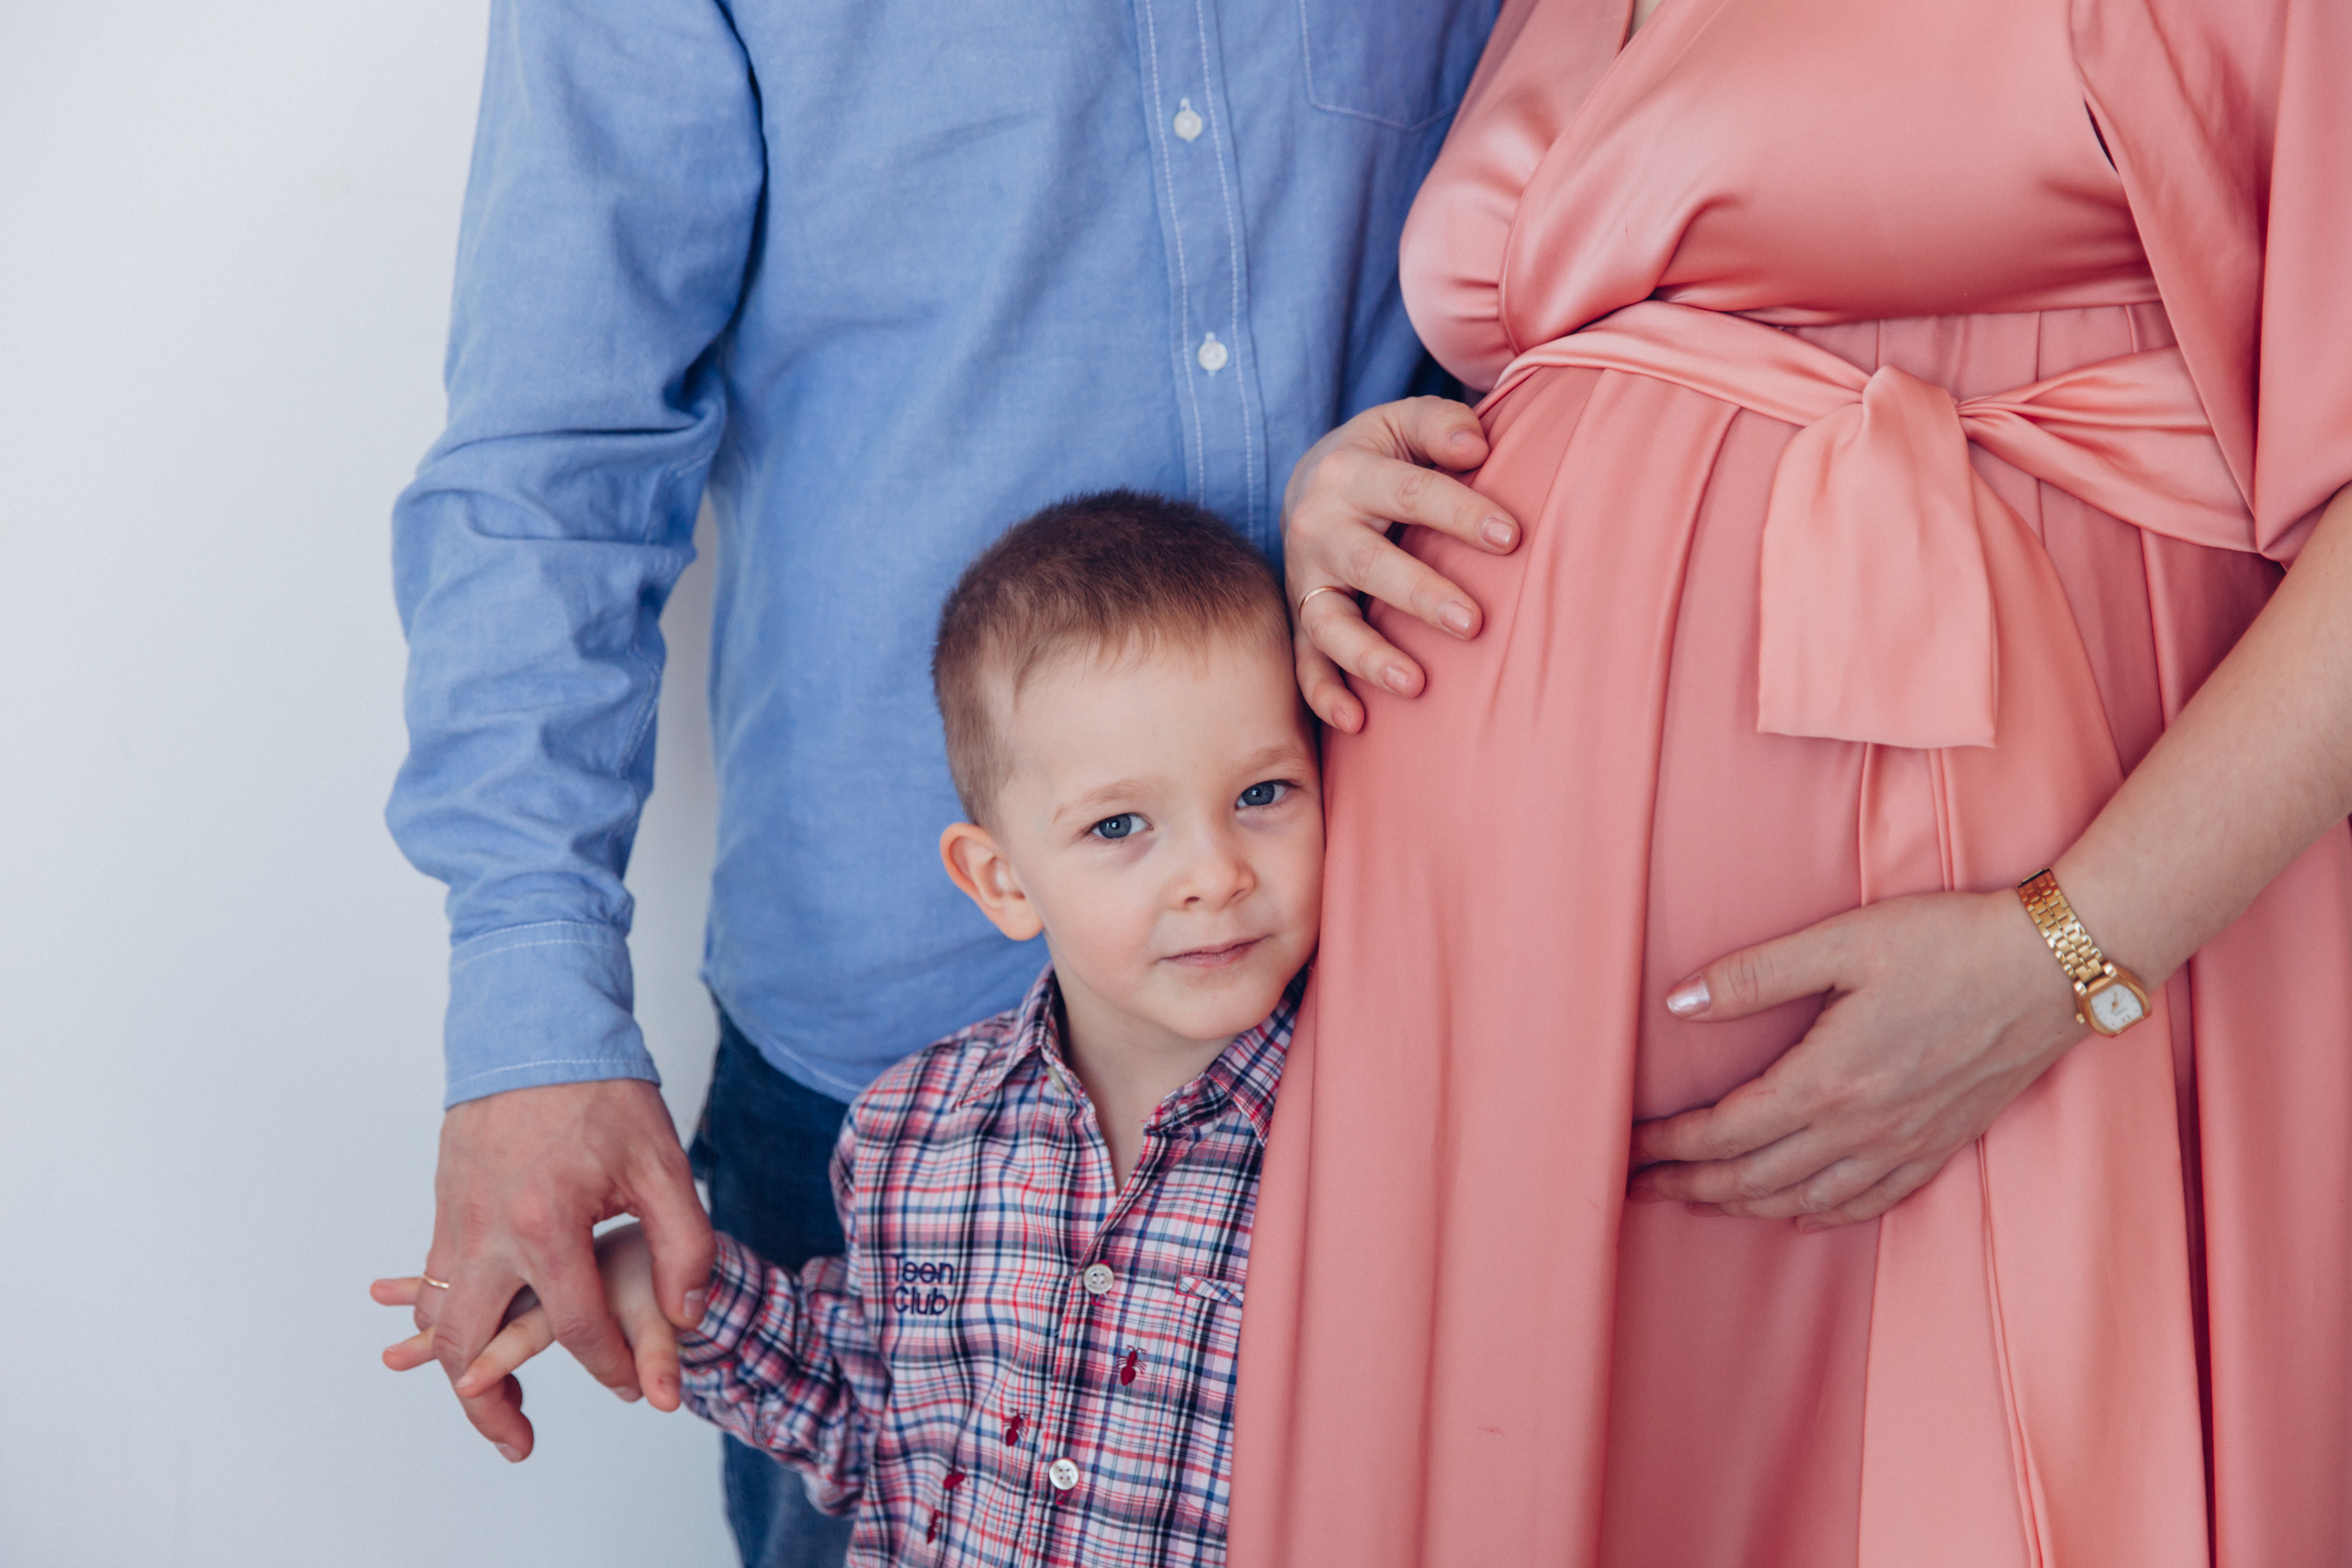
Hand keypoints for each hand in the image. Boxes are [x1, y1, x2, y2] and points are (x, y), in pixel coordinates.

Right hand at [395, 1079, 711, 1458]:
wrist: (534, 1027)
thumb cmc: (602, 1092)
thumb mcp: (663, 1164)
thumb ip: (684, 1245)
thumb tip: (688, 1314)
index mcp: (546, 1225)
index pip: (581, 1327)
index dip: (618, 1367)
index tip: (642, 1387)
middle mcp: (487, 1233)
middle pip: (471, 1349)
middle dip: (492, 1407)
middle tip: (520, 1442)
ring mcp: (456, 1221)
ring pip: (438, 1321)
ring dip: (458, 1370)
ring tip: (491, 1401)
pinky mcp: (444, 1207)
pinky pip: (431, 1281)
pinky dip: (443, 1320)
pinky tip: (473, 1334)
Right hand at [1282, 396, 1521, 732]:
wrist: (1308, 484)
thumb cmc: (1380, 457)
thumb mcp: (1402, 423)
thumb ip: (1439, 424)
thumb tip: (1475, 444)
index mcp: (1348, 473)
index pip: (1409, 493)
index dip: (1459, 513)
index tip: (1510, 539)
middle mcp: (1318, 528)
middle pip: (1368, 564)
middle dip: (1419, 594)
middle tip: (1472, 623)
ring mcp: (1306, 580)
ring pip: (1329, 623)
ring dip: (1370, 655)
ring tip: (1415, 682)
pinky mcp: (1302, 618)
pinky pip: (1305, 662)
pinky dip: (1324, 694)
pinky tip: (1356, 721)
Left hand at [1627, 891, 2093, 1228]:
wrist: (2056, 969)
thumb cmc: (1949, 943)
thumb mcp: (1842, 942)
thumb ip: (1755, 976)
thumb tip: (1678, 1002)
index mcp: (1826, 1079)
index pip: (1723, 1131)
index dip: (1669, 1145)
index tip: (1629, 1146)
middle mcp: (1860, 1127)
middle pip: (1753, 1177)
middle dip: (1690, 1185)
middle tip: (1640, 1186)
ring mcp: (1903, 1144)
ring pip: (1805, 1199)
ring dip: (1743, 1205)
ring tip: (1699, 1201)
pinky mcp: (1941, 1145)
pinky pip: (1869, 1202)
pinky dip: (1821, 1215)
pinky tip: (1798, 1214)